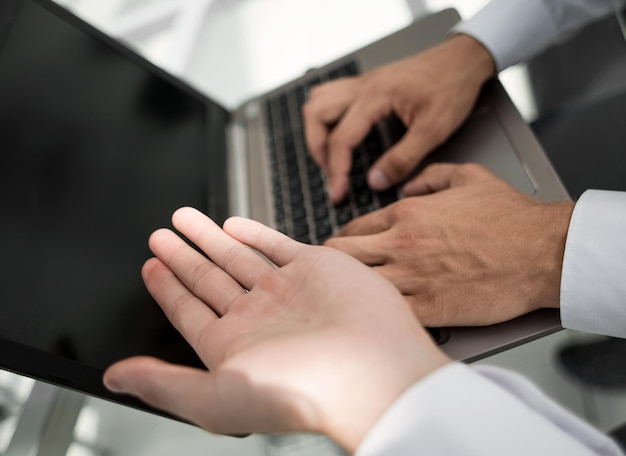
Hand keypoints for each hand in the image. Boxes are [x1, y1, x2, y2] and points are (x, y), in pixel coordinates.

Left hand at [103, 208, 449, 452]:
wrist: (373, 370)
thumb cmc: (300, 392)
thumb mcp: (215, 396)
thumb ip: (163, 383)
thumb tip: (116, 378)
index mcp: (234, 346)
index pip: (189, 311)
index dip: (166, 288)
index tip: (149, 265)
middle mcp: (259, 317)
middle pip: (209, 278)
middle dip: (182, 255)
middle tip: (159, 234)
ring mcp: (287, 290)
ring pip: (238, 256)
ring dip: (209, 237)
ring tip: (182, 218)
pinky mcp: (315, 267)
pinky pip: (276, 244)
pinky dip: (253, 233)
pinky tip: (231, 223)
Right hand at [303, 34, 494, 203]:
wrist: (464, 59)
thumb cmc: (452, 87)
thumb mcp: (434, 130)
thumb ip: (403, 159)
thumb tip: (377, 181)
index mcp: (376, 96)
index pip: (341, 138)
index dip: (336, 170)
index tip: (338, 193)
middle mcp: (364, 86)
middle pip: (316, 115)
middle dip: (317, 150)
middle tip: (332, 175)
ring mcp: (363, 82)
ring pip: (318, 102)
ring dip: (318, 131)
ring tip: (330, 156)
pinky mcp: (367, 83)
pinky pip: (330, 95)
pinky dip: (326, 116)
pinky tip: (337, 131)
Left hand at [325, 164, 574, 326]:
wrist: (542, 251)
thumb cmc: (511, 216)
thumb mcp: (468, 176)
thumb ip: (431, 174)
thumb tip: (409, 181)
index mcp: (406, 215)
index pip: (353, 228)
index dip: (342, 240)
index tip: (340, 249)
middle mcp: (401, 244)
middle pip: (341, 255)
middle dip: (330, 263)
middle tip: (330, 275)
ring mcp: (413, 278)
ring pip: (356, 285)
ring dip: (348, 291)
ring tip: (347, 298)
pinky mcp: (429, 308)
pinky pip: (385, 313)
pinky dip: (375, 314)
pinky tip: (373, 316)